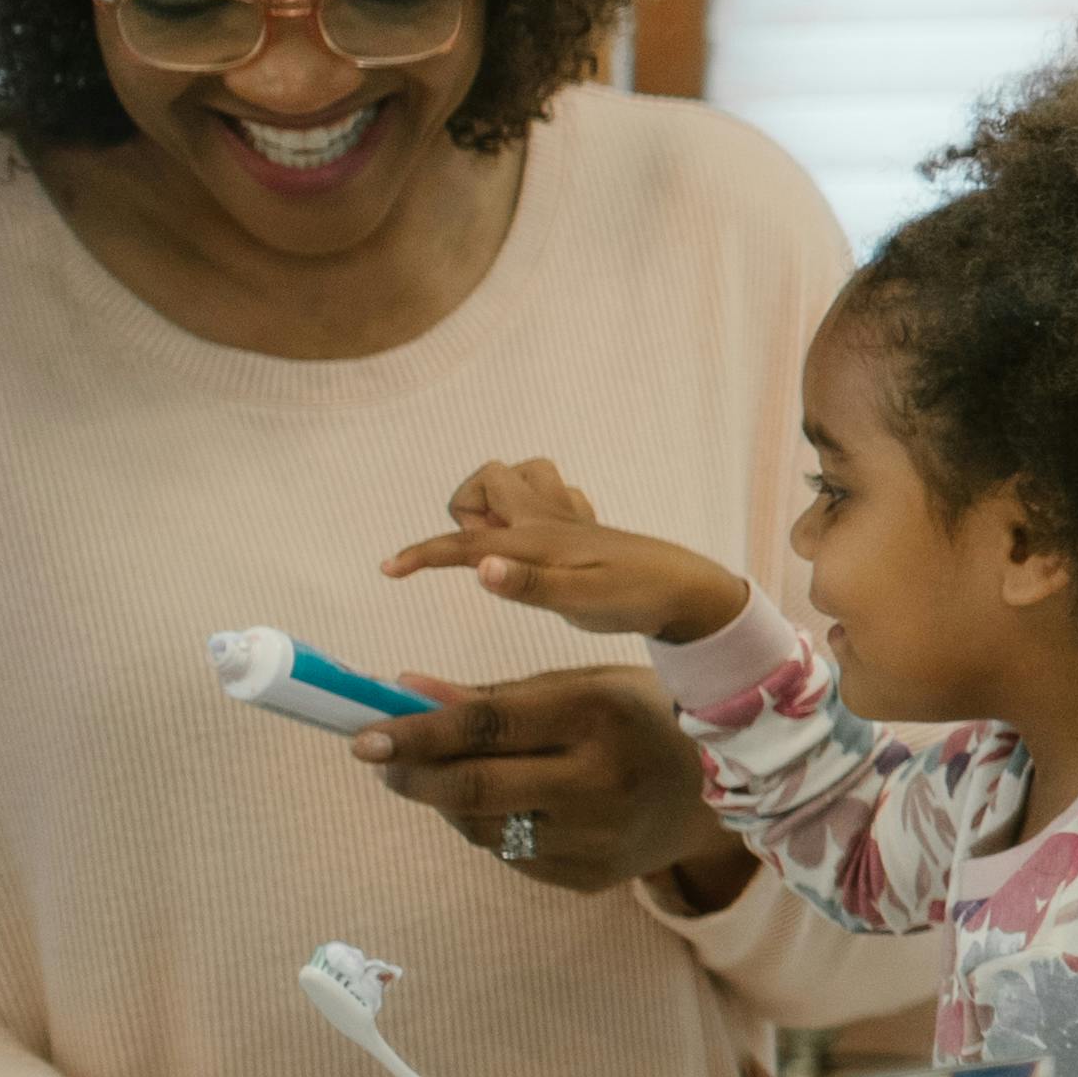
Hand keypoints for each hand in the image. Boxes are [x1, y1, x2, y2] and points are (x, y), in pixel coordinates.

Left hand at [353, 665, 746, 901]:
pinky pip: (511, 855)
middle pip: (474, 789)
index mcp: (596, 717)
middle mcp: (598, 782)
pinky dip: (491, 828)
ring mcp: (596, 838)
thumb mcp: (579, 687)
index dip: (417, 735)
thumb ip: (491, 695)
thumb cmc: (639, 719)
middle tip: (380, 763)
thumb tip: (402, 692)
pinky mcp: (590, 876)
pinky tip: (507, 806)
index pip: (485, 728)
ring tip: (447, 778)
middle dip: (412, 777)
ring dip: (448, 803)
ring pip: (483, 828)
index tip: (364, 737)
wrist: (723, 789)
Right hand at [379, 456, 752, 649]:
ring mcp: (566, 517)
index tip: (389, 569)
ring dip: (500, 502)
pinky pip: (547, 492)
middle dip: (469, 511)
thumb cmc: (636, 599)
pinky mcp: (581, 525)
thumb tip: (482, 566)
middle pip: (488, 478)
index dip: (422, 556)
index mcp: (537, 540)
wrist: (688, 590)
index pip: (465, 546)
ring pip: (519, 473)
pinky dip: (533, 508)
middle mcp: (547, 519)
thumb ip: (528, 585)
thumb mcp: (581, 602)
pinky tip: (546, 544)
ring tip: (513, 547)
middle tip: (493, 555)